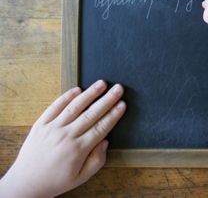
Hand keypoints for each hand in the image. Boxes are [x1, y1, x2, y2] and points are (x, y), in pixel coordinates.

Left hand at [0, 80, 125, 197]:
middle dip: (107, 100)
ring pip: (75, 107)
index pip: (101, 127)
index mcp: (78, 149)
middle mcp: (66, 136)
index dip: (113, 115)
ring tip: (102, 83)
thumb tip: (105, 141)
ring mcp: (52, 128)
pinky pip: (55, 107)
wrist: (26, 183)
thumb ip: (97, 160)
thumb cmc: (56, 181)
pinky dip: (66, 97)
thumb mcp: (81, 177)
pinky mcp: (40, 125)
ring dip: (90, 93)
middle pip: (92, 113)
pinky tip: (77, 89)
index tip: (122, 104)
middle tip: (119, 88)